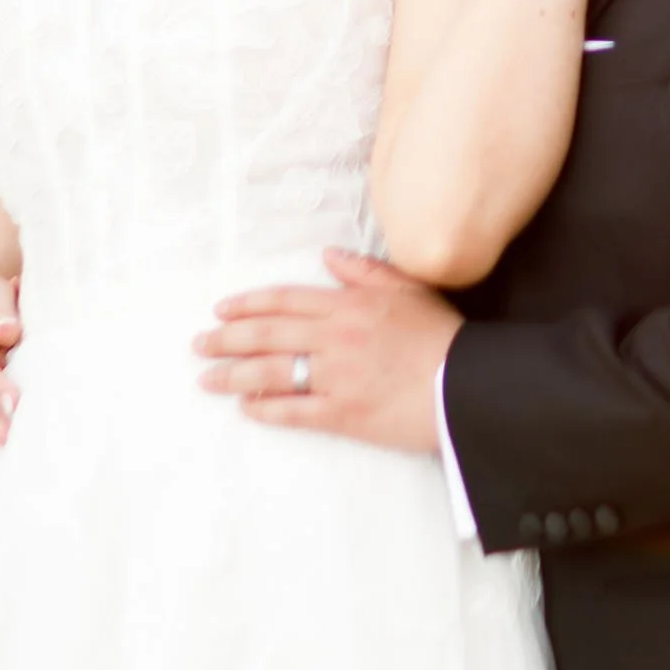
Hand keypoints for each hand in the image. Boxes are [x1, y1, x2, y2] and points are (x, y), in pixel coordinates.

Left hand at [194, 251, 460, 451]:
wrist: (470, 385)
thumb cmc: (443, 337)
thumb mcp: (409, 290)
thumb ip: (365, 271)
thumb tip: (328, 255)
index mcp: (350, 305)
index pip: (286, 300)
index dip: (249, 305)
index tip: (222, 311)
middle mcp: (336, 338)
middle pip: (268, 335)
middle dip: (228, 339)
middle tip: (199, 344)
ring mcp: (337, 378)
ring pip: (272, 374)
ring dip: (234, 375)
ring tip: (207, 378)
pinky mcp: (344, 414)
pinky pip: (295, 411)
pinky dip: (267, 410)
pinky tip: (247, 408)